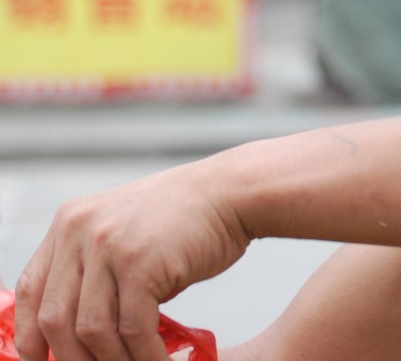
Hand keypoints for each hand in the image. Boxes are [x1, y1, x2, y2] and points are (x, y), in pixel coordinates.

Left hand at [15, 160, 248, 360]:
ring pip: (92, 329)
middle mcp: (80, 231)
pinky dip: (145, 355)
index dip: (30, 334)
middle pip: (55, 318)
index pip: (30, 290)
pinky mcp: (141, 263)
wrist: (232, 193)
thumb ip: (99, 272)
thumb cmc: (187, 219)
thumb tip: (85, 334)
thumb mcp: (126, 234)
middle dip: (72, 358)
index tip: (41, 360)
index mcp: (70, 223)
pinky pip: (133, 328)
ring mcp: (109, 246)